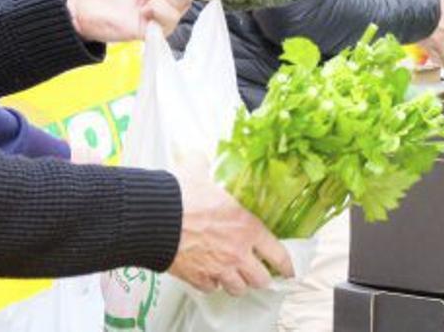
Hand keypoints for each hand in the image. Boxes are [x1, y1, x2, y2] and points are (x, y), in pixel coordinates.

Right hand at [168, 165, 292, 295]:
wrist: (155, 220)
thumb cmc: (180, 197)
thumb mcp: (199, 172)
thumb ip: (204, 164)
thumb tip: (198, 155)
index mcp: (246, 227)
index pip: (277, 253)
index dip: (286, 264)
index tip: (289, 269)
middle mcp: (237, 252)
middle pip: (260, 279)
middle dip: (262, 277)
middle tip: (260, 273)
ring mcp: (218, 268)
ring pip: (237, 288)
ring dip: (238, 283)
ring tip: (236, 277)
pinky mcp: (197, 278)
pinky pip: (211, 289)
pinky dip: (212, 284)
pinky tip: (210, 276)